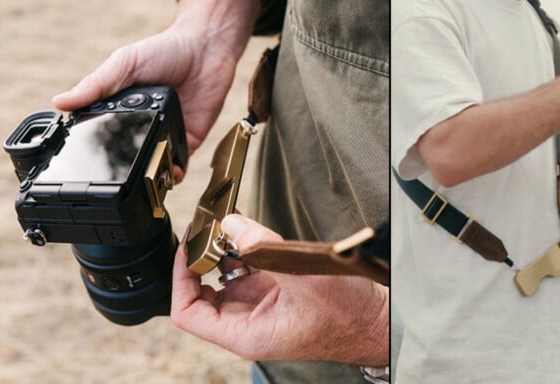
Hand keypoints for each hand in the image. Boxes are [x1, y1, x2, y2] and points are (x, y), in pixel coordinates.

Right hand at [52, 0, 259, 181]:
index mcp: (121, 108)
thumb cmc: (164, 51)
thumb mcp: (123, 64)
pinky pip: (179, 163)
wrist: (205, 49)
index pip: (102, 133)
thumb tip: (60, 102)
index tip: (82, 164)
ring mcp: (166, 133)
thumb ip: (97, 84)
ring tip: (142, 181)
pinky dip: (174, 173)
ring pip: (153, 164)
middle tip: (114, 179)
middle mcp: (143, 124)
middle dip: (121, 169)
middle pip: (127, 154)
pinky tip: (169, 174)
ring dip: (148, 175)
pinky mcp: (188, 139)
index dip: (92, 148)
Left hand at [170, 214, 389, 365]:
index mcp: (247, 334)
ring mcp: (262, 307)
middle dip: (202, 259)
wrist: (379, 321)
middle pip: (205, 292)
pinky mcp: (278, 293)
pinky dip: (246, 249)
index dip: (180, 280)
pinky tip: (248, 231)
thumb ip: (263, 249)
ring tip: (226, 224)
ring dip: (224, 250)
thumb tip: (231, 225)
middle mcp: (249, 323)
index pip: (189, 314)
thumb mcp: (303, 277)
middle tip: (205, 228)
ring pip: (228, 277)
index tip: (187, 249)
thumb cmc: (349, 317)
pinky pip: (251, 269)